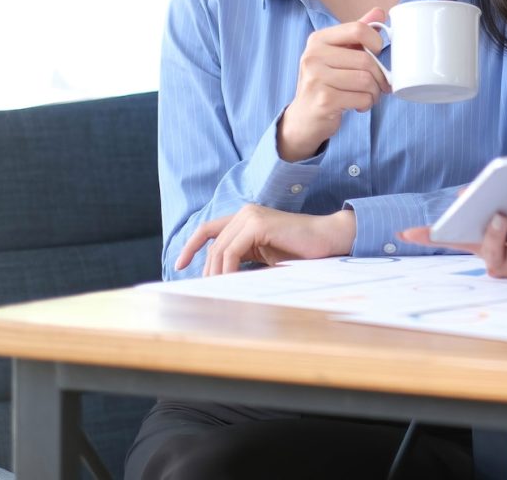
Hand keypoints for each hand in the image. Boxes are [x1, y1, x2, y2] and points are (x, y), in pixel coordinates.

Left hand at [177, 205, 356, 275]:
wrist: (326, 240)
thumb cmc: (299, 252)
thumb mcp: (263, 256)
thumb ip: (242, 258)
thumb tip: (217, 278)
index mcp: (246, 218)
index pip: (208, 230)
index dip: (191, 246)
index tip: (179, 265)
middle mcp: (246, 213)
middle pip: (213, 245)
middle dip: (208, 271)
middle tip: (209, 293)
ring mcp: (252, 216)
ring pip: (220, 249)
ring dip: (218, 274)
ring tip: (221, 293)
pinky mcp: (259, 223)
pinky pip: (232, 250)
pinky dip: (228, 269)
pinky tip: (231, 283)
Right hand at [279, 8, 390, 160]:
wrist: (303, 118)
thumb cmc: (325, 83)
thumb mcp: (338, 54)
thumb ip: (357, 33)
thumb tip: (380, 11)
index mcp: (318, 40)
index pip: (358, 29)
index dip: (376, 42)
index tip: (377, 54)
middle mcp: (313, 56)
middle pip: (366, 59)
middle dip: (379, 76)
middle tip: (378, 85)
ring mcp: (316, 78)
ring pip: (366, 80)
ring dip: (374, 92)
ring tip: (367, 95)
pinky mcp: (323, 100)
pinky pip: (361, 98)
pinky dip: (367, 103)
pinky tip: (358, 105)